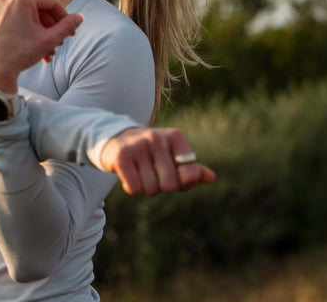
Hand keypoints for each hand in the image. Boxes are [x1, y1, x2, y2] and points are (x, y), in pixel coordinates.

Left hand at [0, 0, 83, 91]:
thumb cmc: (19, 53)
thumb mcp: (49, 39)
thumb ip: (67, 26)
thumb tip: (80, 17)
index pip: (52, 2)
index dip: (65, 18)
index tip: (72, 33)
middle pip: (41, 10)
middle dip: (53, 29)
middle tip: (61, 44)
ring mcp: (1, 7)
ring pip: (31, 17)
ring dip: (43, 34)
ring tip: (51, 52)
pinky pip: (20, 21)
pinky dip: (31, 33)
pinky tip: (39, 51)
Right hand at [99, 127, 215, 195]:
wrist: (115, 139)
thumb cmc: (150, 151)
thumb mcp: (172, 155)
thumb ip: (191, 168)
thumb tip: (211, 178)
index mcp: (176, 137)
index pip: (191, 174)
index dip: (183, 183)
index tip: (173, 176)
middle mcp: (157, 138)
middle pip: (170, 186)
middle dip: (161, 187)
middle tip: (153, 175)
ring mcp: (138, 145)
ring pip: (151, 189)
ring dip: (145, 187)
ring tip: (139, 172)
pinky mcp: (122, 156)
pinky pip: (134, 188)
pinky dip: (132, 187)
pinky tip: (128, 174)